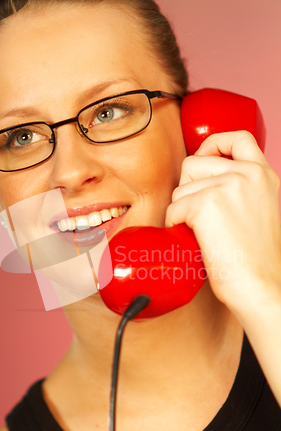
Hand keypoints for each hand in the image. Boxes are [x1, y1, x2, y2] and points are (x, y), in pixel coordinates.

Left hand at [166, 131, 280, 313]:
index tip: (203, 160)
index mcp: (263, 175)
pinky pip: (174, 208)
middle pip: (193, 163)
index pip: (236, 137)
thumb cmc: (254, 259)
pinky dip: (176, 226)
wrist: (259, 285)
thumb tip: (201, 179)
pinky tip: (195, 240)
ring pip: (180, 188)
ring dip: (181, 211)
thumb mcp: (258, 209)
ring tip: (202, 233)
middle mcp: (247, 173)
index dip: (212, 145)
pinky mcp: (206, 203)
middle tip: (200, 216)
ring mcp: (227, 185)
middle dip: (187, 189)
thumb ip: (239, 188)